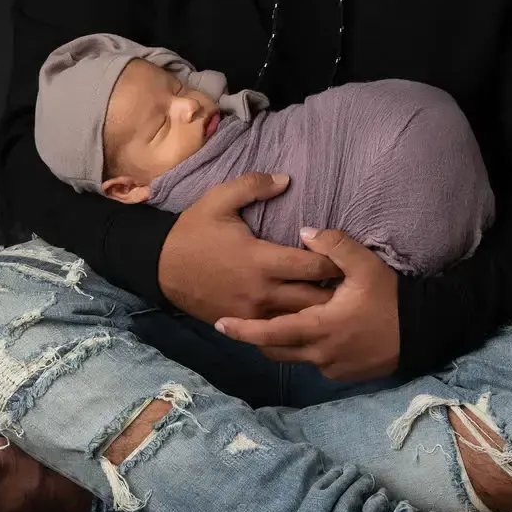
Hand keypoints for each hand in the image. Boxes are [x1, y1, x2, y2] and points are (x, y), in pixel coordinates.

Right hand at [157, 172, 339, 324]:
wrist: (160, 267)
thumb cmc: (194, 232)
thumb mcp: (219, 199)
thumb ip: (253, 185)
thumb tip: (287, 179)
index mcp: (262, 260)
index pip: (315, 266)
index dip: (336, 261)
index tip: (346, 256)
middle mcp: (263, 292)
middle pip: (315, 299)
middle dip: (336, 292)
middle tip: (351, 282)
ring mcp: (253, 313)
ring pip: (300, 321)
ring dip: (319, 311)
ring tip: (336, 302)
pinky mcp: (244, 325)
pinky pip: (278, 332)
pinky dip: (296, 326)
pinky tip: (307, 318)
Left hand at [214, 227, 400, 381]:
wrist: (421, 332)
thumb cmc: (390, 297)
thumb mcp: (365, 265)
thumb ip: (334, 245)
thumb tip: (304, 231)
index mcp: (319, 327)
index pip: (271, 333)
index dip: (243, 330)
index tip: (220, 324)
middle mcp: (319, 353)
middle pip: (275, 350)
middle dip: (254, 338)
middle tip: (237, 323)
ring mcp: (331, 367)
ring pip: (293, 358)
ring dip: (279, 343)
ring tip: (270, 324)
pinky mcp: (342, 374)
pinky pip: (313, 362)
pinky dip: (304, 349)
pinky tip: (309, 333)